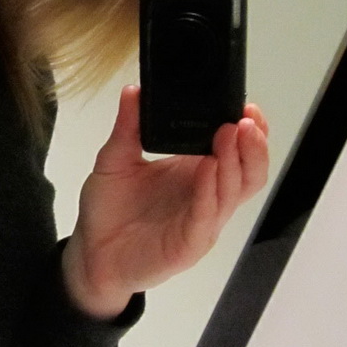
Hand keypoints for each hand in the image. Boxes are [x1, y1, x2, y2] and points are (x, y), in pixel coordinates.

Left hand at [62, 85, 268, 318]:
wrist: (92, 255)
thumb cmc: (110, 211)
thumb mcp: (115, 160)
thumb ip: (127, 127)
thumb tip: (134, 91)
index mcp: (197, 173)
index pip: (238, 150)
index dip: (250, 130)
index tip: (246, 105)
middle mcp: (207, 196)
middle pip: (249, 172)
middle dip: (254, 144)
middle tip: (245, 120)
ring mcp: (202, 221)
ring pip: (235, 192)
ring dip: (236, 162)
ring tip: (230, 134)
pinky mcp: (189, 243)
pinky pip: (207, 216)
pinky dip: (210, 191)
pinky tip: (208, 169)